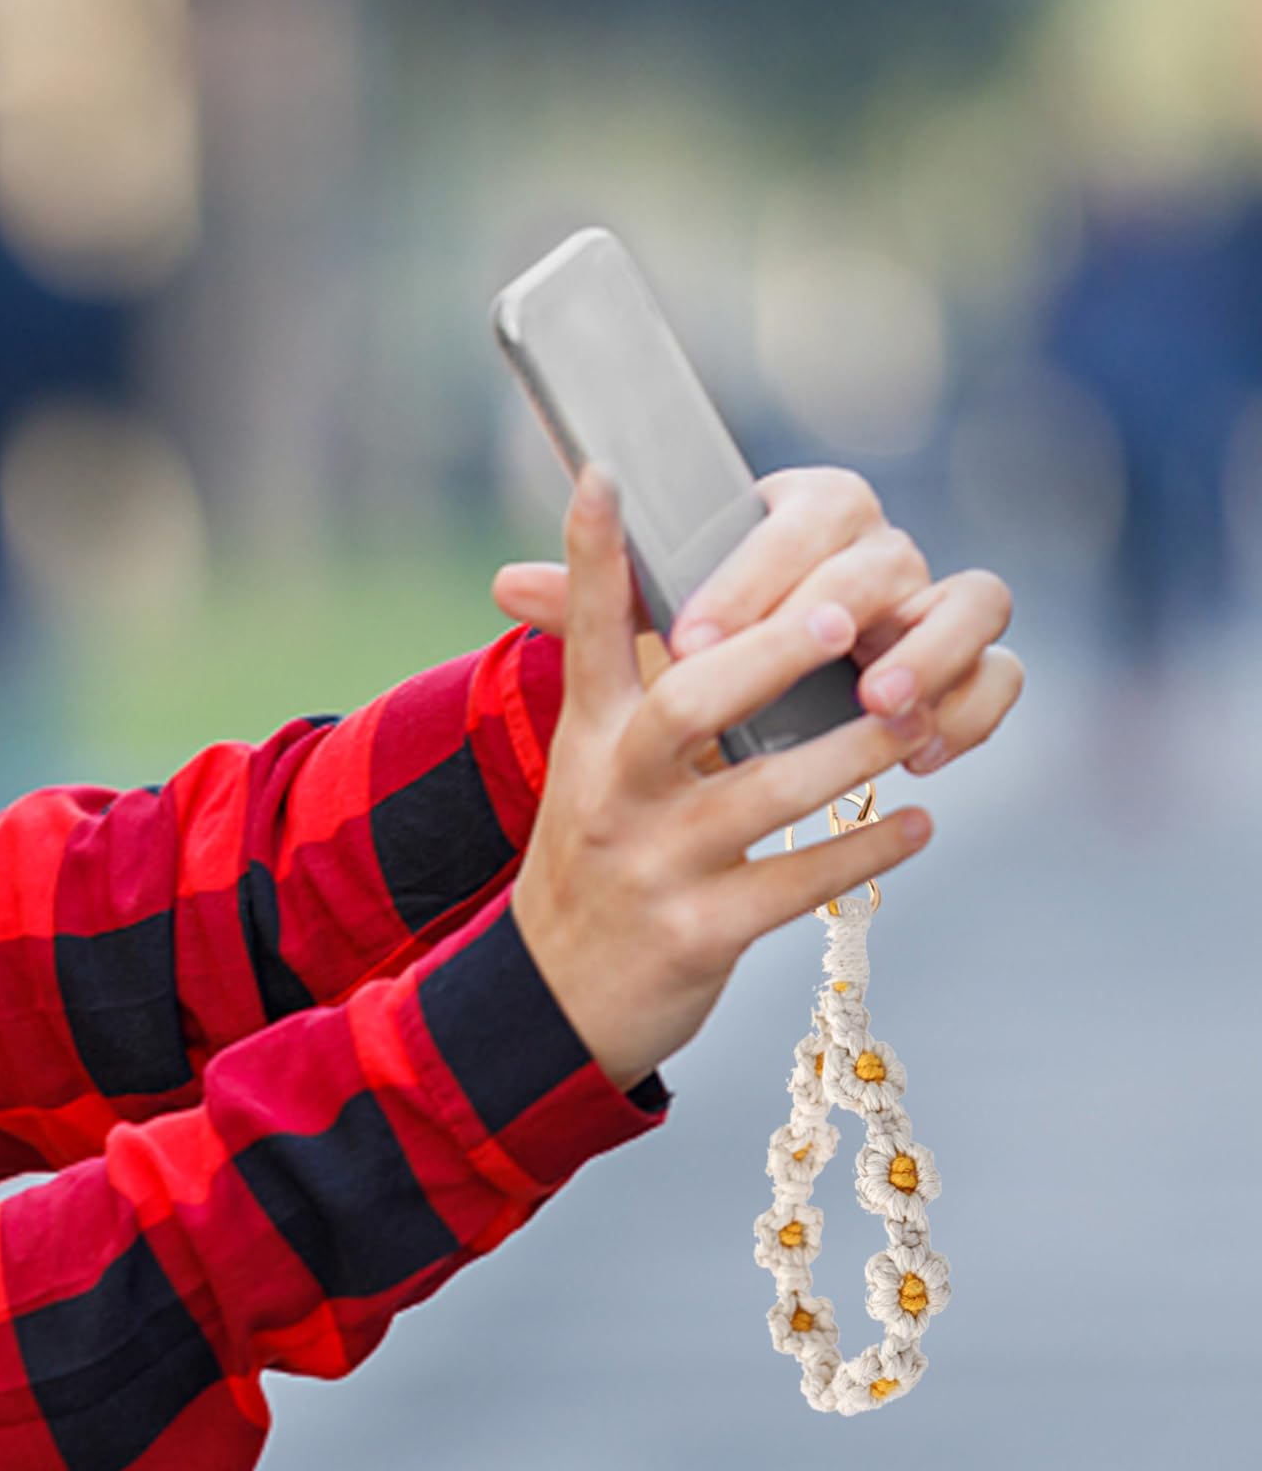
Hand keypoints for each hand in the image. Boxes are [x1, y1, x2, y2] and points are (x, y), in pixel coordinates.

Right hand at [506, 465, 944, 1093]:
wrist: (553, 997)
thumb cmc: (595, 856)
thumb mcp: (587, 762)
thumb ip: (612, 672)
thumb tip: (587, 567)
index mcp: (590, 737)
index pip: (588, 631)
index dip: (593, 553)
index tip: (607, 473)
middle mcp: (615, 791)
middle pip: (687, 704)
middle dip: (767, 654)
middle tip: (840, 615)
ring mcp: (657, 864)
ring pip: (764, 794)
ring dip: (854, 754)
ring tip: (916, 720)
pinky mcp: (698, 933)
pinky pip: (796, 885)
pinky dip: (863, 852)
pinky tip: (917, 824)